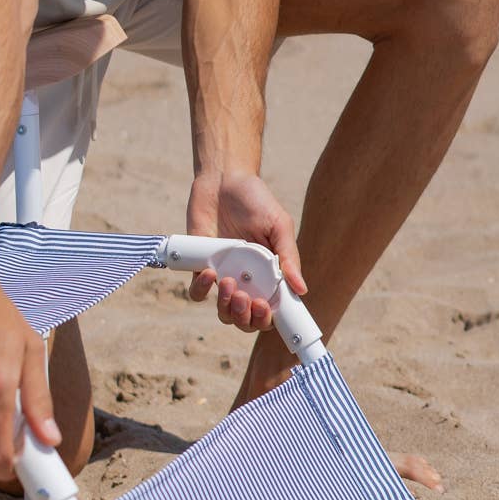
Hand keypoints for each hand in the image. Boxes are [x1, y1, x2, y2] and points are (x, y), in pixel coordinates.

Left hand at [186, 172, 306, 331]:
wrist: (224, 180)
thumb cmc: (256, 201)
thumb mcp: (279, 225)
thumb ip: (288, 256)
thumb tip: (301, 289)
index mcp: (269, 275)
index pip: (271, 310)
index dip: (269, 318)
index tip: (268, 310)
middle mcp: (247, 281)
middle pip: (246, 319)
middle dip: (248, 318)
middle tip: (250, 299)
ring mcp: (223, 276)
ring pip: (223, 312)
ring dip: (227, 308)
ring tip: (232, 286)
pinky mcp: (200, 267)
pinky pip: (197, 292)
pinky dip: (201, 289)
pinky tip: (210, 272)